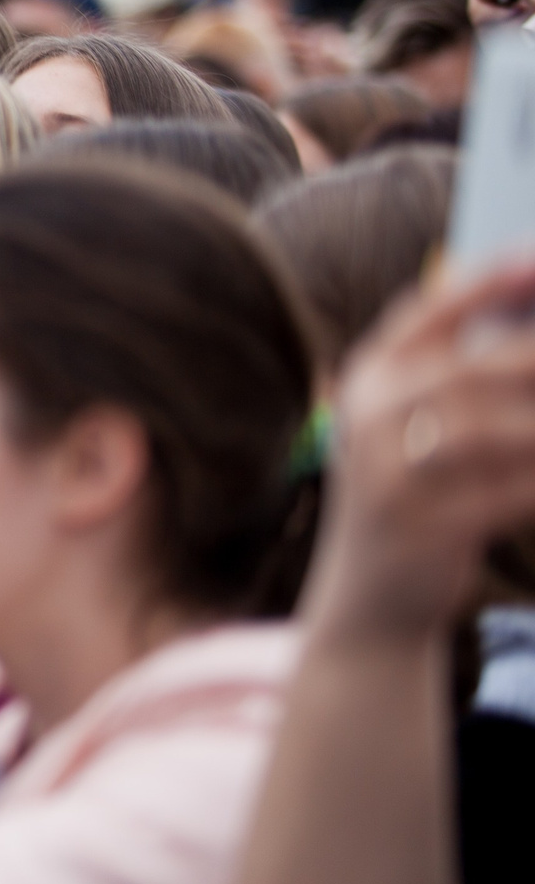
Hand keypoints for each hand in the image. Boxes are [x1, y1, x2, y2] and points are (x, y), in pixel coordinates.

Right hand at [311, 258, 534, 640]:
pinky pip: (509, 492)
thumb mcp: (412, 428)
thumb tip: (531, 326)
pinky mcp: (420, 527)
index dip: (487, 281)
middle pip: (473, 370)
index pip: (427, 312)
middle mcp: (366, 418)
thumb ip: (457, 373)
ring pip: (495, 430)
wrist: (368, 601)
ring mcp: (387, 474)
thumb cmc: (413, 495)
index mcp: (365, 379)